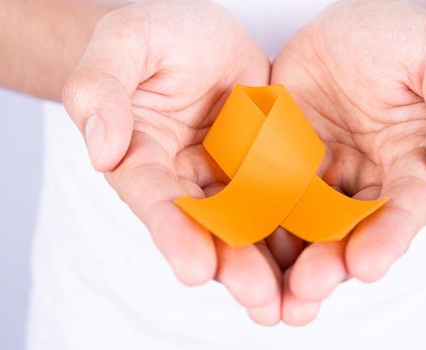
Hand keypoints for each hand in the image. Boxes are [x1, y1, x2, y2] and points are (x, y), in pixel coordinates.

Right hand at [62, 0, 281, 325]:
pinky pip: (284, 197)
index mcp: (143, 157)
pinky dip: (300, 227)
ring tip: (293, 302)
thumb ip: (102, 91)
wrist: (199, 31)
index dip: (174, 234)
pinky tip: (323, 255)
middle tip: (259, 299)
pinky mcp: (265, 165)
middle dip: (232, 264)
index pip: (156, 200)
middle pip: (207, 227)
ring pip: (249, 223)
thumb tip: (102, 149)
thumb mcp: (125, 44)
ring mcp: (228, 175)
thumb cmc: (156, 35)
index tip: (196, 270)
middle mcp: (185, 178)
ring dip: (269, 263)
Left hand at [270, 0, 425, 324]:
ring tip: (268, 298)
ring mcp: (317, 176)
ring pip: (301, 225)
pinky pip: (261, 193)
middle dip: (328, 263)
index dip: (387, 237)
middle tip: (306, 290)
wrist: (347, 28)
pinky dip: (249, 221)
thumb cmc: (401, 38)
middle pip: (346, 231)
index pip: (402, 209)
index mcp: (408, 166)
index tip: (367, 264)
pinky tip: (234, 246)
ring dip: (285, 262)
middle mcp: (361, 182)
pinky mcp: (278, 162)